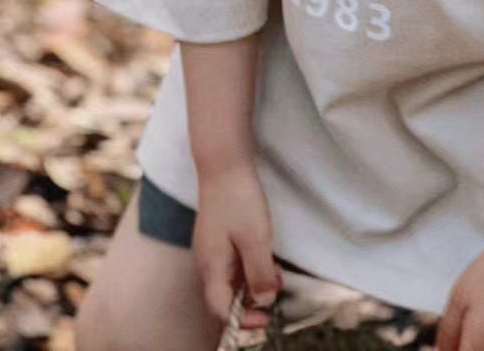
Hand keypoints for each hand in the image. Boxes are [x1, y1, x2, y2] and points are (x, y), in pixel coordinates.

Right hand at [192, 161, 283, 331]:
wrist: (224, 164)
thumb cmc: (238, 199)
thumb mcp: (256, 238)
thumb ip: (259, 273)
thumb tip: (264, 302)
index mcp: (211, 267)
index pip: (221, 309)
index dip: (243, 320)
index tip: (267, 317)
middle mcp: (207, 262)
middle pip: (225, 297)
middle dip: (251, 301)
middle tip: (276, 291)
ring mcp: (211, 249)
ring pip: (231, 280)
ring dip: (253, 283)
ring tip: (276, 274)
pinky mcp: (217, 238)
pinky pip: (232, 264)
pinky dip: (249, 268)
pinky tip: (265, 257)